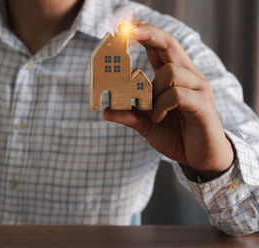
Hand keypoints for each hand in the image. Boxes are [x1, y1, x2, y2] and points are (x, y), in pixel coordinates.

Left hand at [103, 24, 233, 179]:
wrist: (201, 157)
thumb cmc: (176, 136)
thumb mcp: (147, 125)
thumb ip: (129, 115)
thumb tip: (105, 110)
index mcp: (175, 77)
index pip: (160, 47)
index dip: (145, 34)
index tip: (124, 28)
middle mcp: (188, 76)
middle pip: (169, 44)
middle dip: (148, 34)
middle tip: (127, 32)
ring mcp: (198, 87)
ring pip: (171, 71)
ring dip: (154, 91)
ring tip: (152, 112)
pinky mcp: (202, 103)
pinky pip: (176, 94)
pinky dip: (162, 106)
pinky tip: (159, 118)